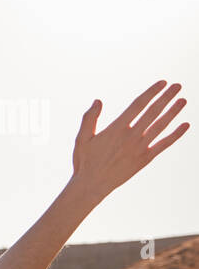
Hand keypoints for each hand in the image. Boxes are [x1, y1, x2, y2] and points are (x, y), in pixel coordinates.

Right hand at [71, 80, 187, 201]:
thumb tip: (98, 101)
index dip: (151, 92)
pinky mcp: (145, 159)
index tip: (162, 83)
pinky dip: (176, 134)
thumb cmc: (85, 162)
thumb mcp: (81, 138)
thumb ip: (89, 118)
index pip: (138, 105)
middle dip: (166, 97)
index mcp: (116, 128)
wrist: (92, 185)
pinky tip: (185, 125)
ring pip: (161, 125)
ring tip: (183, 100)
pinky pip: (164, 144)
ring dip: (173, 112)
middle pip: (153, 112)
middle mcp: (131, 136)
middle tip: (177, 85)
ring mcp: (140, 147)